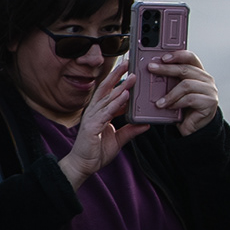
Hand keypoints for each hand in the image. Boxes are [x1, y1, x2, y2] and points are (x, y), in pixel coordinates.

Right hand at [59, 56, 146, 185]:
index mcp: (100, 112)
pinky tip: (124, 96)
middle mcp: (94, 112)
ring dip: (121, 87)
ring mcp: (92, 118)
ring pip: (108, 98)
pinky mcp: (92, 126)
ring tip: (132, 77)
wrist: (83, 166)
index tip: (129, 71)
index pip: (109, 93)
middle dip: (117, 75)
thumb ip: (130, 130)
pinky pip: (106, 112)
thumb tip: (145, 124)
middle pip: (106, 90)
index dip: (119, 81)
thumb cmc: (96, 152)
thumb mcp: (118, 139)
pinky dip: (116, 103)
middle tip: (128, 62)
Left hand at [152, 48, 219, 134]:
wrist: (193, 127)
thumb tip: (152, 69)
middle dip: (166, 69)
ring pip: (187, 85)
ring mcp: (210, 90)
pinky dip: (177, 103)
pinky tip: (169, 107)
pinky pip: (190, 98)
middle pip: (186, 69)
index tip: (163, 57)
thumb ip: (170, 80)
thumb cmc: (182, 107)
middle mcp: (207, 79)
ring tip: (159, 102)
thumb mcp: (175, 90)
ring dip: (170, 94)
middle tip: (152, 69)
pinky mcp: (210, 102)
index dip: (177, 55)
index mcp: (199, 73)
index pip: (190, 57)